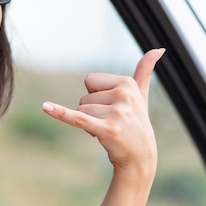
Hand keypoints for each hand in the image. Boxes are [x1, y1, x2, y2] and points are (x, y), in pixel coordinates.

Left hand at [42, 48, 165, 179]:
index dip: (95, 96)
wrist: (141, 157)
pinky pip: (77, 118)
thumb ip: (145, 71)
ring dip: (89, 124)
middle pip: (83, 97)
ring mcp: (116, 113)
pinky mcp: (107, 129)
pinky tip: (45, 107)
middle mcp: (124, 95)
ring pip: (80, 110)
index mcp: (127, 83)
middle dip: (92, 111)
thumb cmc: (136, 122)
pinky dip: (60, 113)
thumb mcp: (141, 95)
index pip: (89, 81)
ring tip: (108, 131)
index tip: (112, 108)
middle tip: (111, 122)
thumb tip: (159, 48)